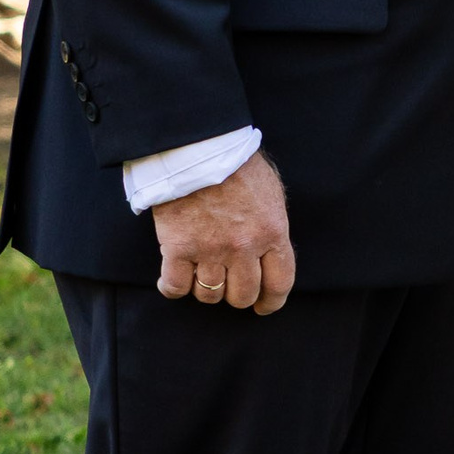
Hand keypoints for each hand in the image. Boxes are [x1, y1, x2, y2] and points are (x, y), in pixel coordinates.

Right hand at [153, 151, 294, 314]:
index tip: (264, 306)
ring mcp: (210, 250)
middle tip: (231, 287)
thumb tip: (272, 248)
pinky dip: (173, 289)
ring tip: (203, 275)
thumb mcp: (270, 192)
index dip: (272, 301)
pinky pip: (176, 287)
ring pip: (211, 294)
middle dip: (239, 296)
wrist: (197, 147)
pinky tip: (174, 280)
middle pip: (244, 294)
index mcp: (272, 232)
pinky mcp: (177, 248)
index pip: (279, 283)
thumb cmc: (236, 164)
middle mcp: (244, 247)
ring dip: (208, 290)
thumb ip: (273, 223)